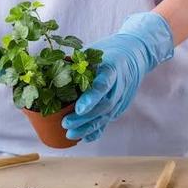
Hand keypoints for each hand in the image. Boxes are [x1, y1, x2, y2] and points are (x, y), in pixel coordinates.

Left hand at [62, 12, 173, 141]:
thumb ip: (77, 63)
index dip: (91, 98)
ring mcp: (122, 96)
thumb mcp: (95, 50)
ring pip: (107, 116)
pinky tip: (85, 138)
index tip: (79, 109)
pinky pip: (109, 120)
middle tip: (65, 124)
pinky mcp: (122, 105)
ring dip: (89, 127)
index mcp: (112, 67)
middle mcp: (120, 84)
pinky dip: (98, 130)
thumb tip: (50, 73)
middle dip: (85, 118)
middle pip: (104, 105)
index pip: (103, 85)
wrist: (137, 54)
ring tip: (71, 134)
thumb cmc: (110, 51)